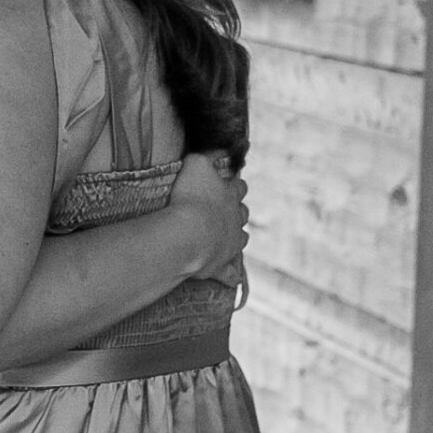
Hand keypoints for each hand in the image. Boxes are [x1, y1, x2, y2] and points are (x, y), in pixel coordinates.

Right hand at [167, 151, 248, 289]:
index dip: (234, 185)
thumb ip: (204, 157)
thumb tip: (208, 154)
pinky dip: (231, 275)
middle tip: (224, 211)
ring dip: (236, 238)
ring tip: (226, 238)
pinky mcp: (222, 265)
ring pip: (241, 239)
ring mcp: (231, 244)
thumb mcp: (196, 164)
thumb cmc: (191, 197)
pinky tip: (231, 277)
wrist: (188, 235)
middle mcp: (236, 219)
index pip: (239, 186)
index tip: (228, 184)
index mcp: (231, 195)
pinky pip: (230, 273)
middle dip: (237, 211)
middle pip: (243, 213)